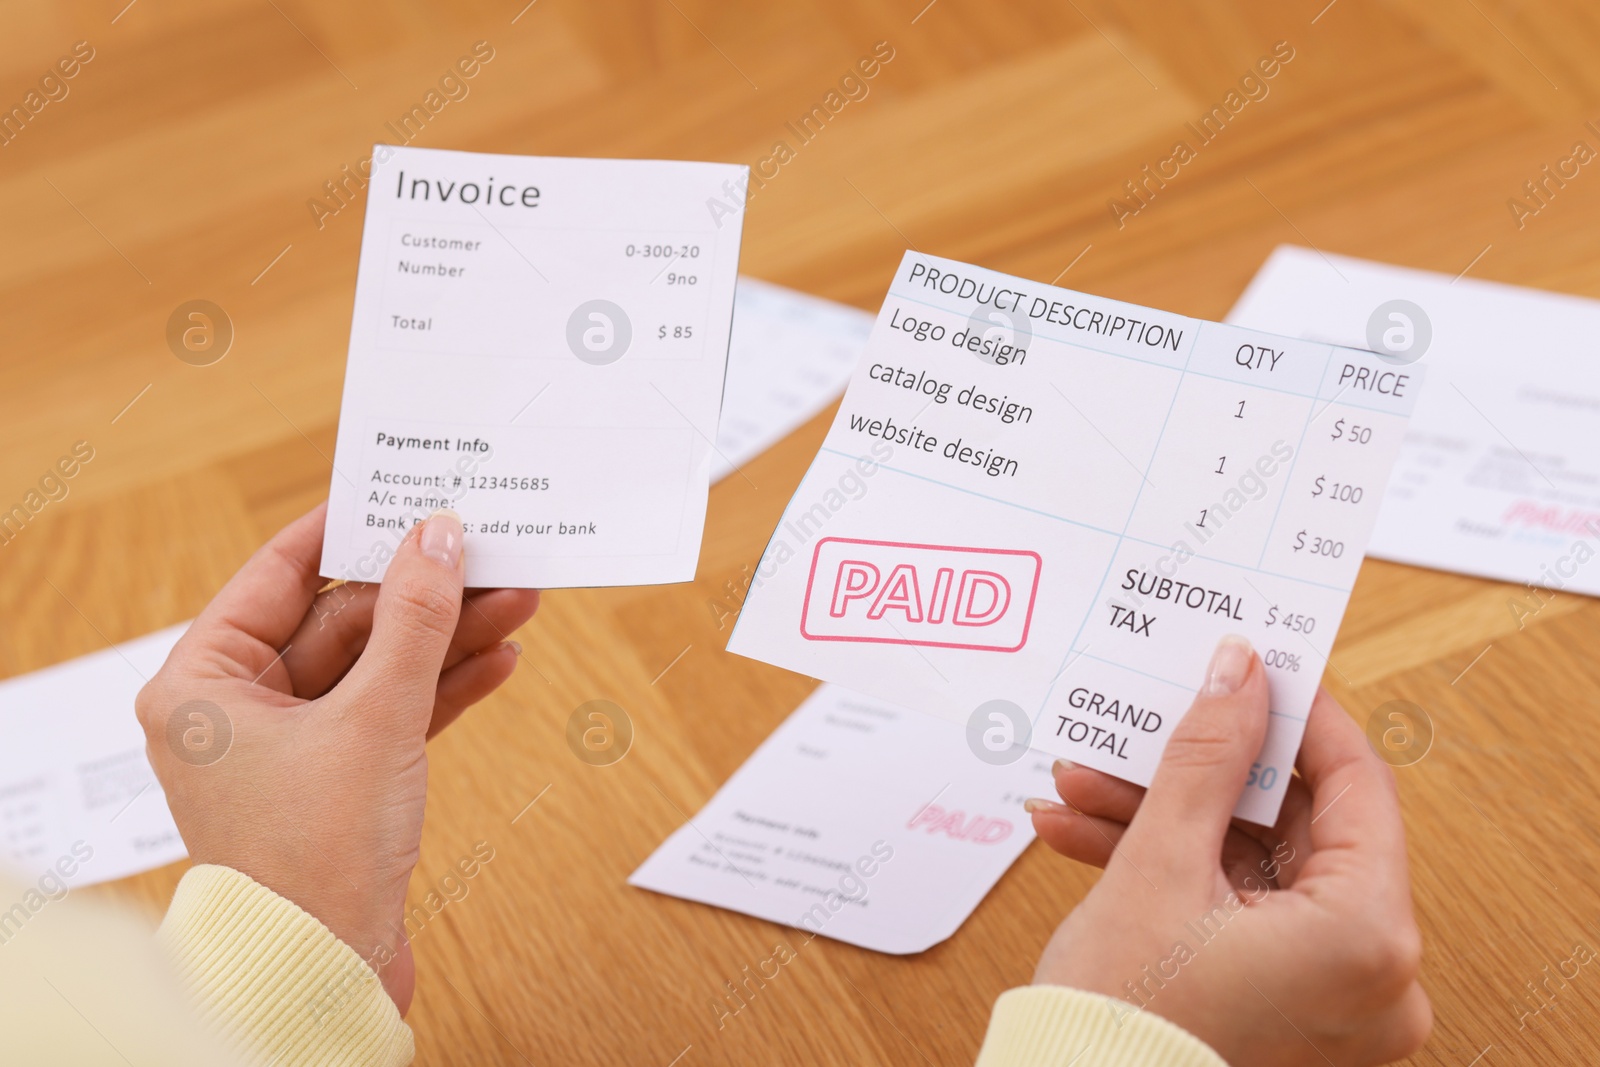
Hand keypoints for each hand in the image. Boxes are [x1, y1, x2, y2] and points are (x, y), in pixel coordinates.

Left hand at [136, 504, 538, 1011]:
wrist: (324, 972)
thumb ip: (414, 620)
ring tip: (517, 600)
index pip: (278, 576)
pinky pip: (393, 712)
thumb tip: (439, 537)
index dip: (344, 530)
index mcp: (203, 683)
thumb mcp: (374, 717)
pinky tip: (499, 659)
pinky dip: (443, 688)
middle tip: (487, 554)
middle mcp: (238, 709)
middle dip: (423, 595)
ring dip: (447, 637)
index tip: (397, 491)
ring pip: (377, 666)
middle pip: (342, 621)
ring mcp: (292, 746)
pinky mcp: (339, 779)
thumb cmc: (312, 856)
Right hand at [1024, 635, 1430, 1065]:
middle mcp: (1372, 974)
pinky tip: (1090, 834)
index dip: (1300, 715)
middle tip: (1150, 723)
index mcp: (1370, 937)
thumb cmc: (1125, 1023)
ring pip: (1252, 863)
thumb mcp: (1160, 864)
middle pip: (1292, 824)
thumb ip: (1207, 756)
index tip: (1257, 668)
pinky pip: (1237, 907)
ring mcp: (1330, 993)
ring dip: (1164, 818)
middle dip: (1199, 774)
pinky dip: (1171, 871)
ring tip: (1085, 785)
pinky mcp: (1285, 1000)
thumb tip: (1240, 673)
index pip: (1358, 784)